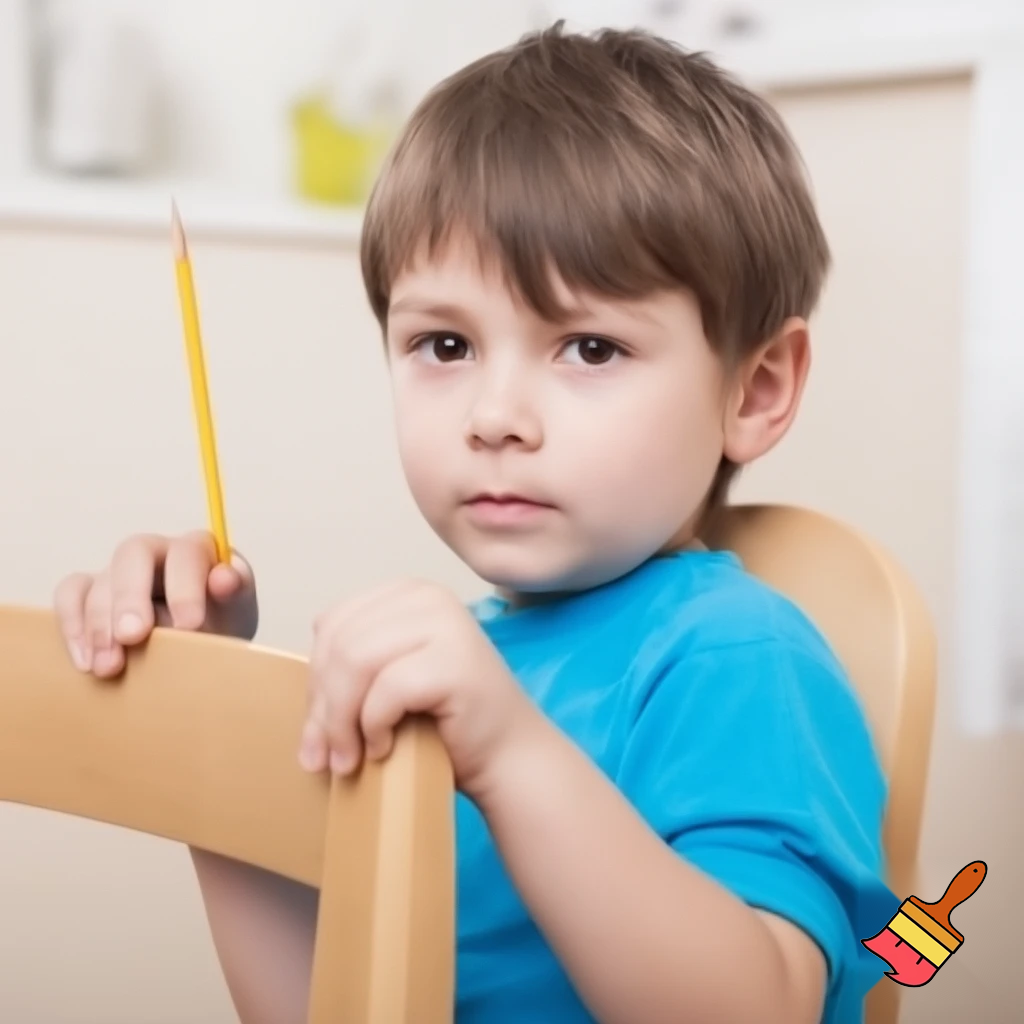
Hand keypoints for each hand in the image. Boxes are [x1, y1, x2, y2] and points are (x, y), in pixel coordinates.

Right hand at [53, 530, 258, 677]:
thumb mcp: (236, 613)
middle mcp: (155, 552)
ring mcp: (119, 571)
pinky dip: (74, 626)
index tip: (190, 626)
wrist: (200, 651)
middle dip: (131, 596)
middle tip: (135, 636)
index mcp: (197, 550)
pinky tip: (85, 661)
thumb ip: (234, 594)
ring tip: (109, 668)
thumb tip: (225, 578)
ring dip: (100, 626)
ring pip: (99, 581)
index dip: (185, 587)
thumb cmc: (221, 624)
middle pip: (132, 554)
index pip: (186, 554)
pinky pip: (70, 595)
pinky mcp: (90, 592)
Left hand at [299, 579, 538, 797]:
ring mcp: (446, 623)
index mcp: (407, 594)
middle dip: (322, 708)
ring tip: (347, 760)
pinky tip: (383, 750)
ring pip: (356, 663)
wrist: (509, 758)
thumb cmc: (445, 726)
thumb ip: (349, 671)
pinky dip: (373, 727)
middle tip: (324, 757)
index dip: (315, 680)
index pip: (332, 624)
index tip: (316, 732)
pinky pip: (386, 689)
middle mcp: (428, 596)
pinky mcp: (455, 659)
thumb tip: (294, 695)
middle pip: (339, 644)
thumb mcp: (387, 683)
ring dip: (341, 721)